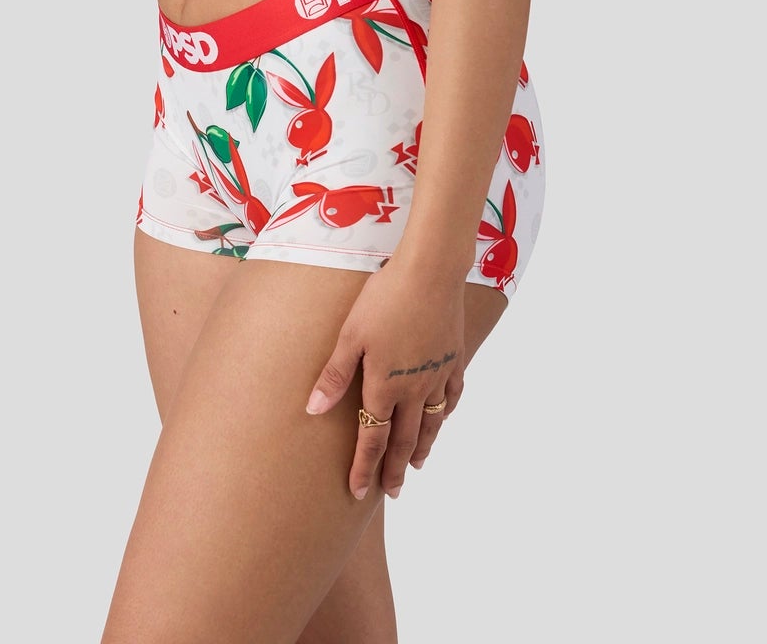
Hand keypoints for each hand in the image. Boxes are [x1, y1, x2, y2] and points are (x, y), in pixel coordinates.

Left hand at [305, 256, 464, 498]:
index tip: (358, 492)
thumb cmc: (384, 299)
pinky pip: (451, 396)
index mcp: (385, 386)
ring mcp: (437, 375)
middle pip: (404, 440)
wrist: (430, 273)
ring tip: (416, 466)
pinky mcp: (453, 358)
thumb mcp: (351, 335)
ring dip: (422, 448)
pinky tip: (441, 418)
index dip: (364, 468)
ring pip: (431, 424)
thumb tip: (312, 409)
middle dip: (395, 470)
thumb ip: (335, 375)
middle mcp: (414, 390)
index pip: (372, 439)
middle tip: (393, 493)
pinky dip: (445, 414)